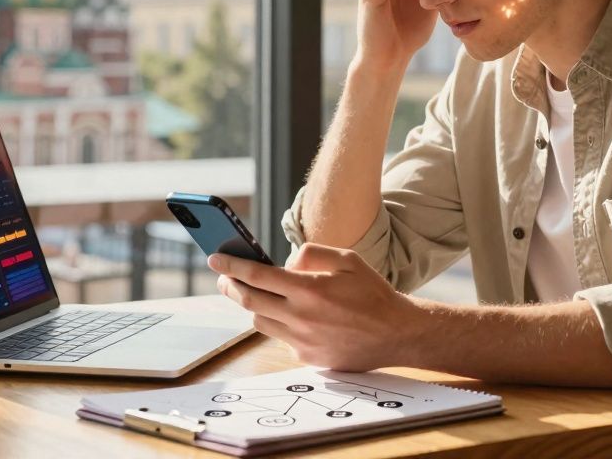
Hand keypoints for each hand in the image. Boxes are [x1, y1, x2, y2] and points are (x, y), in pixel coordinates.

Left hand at [208, 243, 421, 371]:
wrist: (397, 334)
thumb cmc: (372, 293)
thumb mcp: (346, 259)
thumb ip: (311, 254)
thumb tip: (284, 264)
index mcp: (309, 289)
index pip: (257, 275)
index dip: (232, 265)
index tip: (215, 259)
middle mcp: (301, 317)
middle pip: (250, 301)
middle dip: (230, 286)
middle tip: (223, 278)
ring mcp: (303, 341)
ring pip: (260, 321)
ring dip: (253, 305)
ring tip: (256, 293)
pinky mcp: (308, 357)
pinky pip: (282, 337)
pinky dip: (280, 322)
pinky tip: (291, 314)